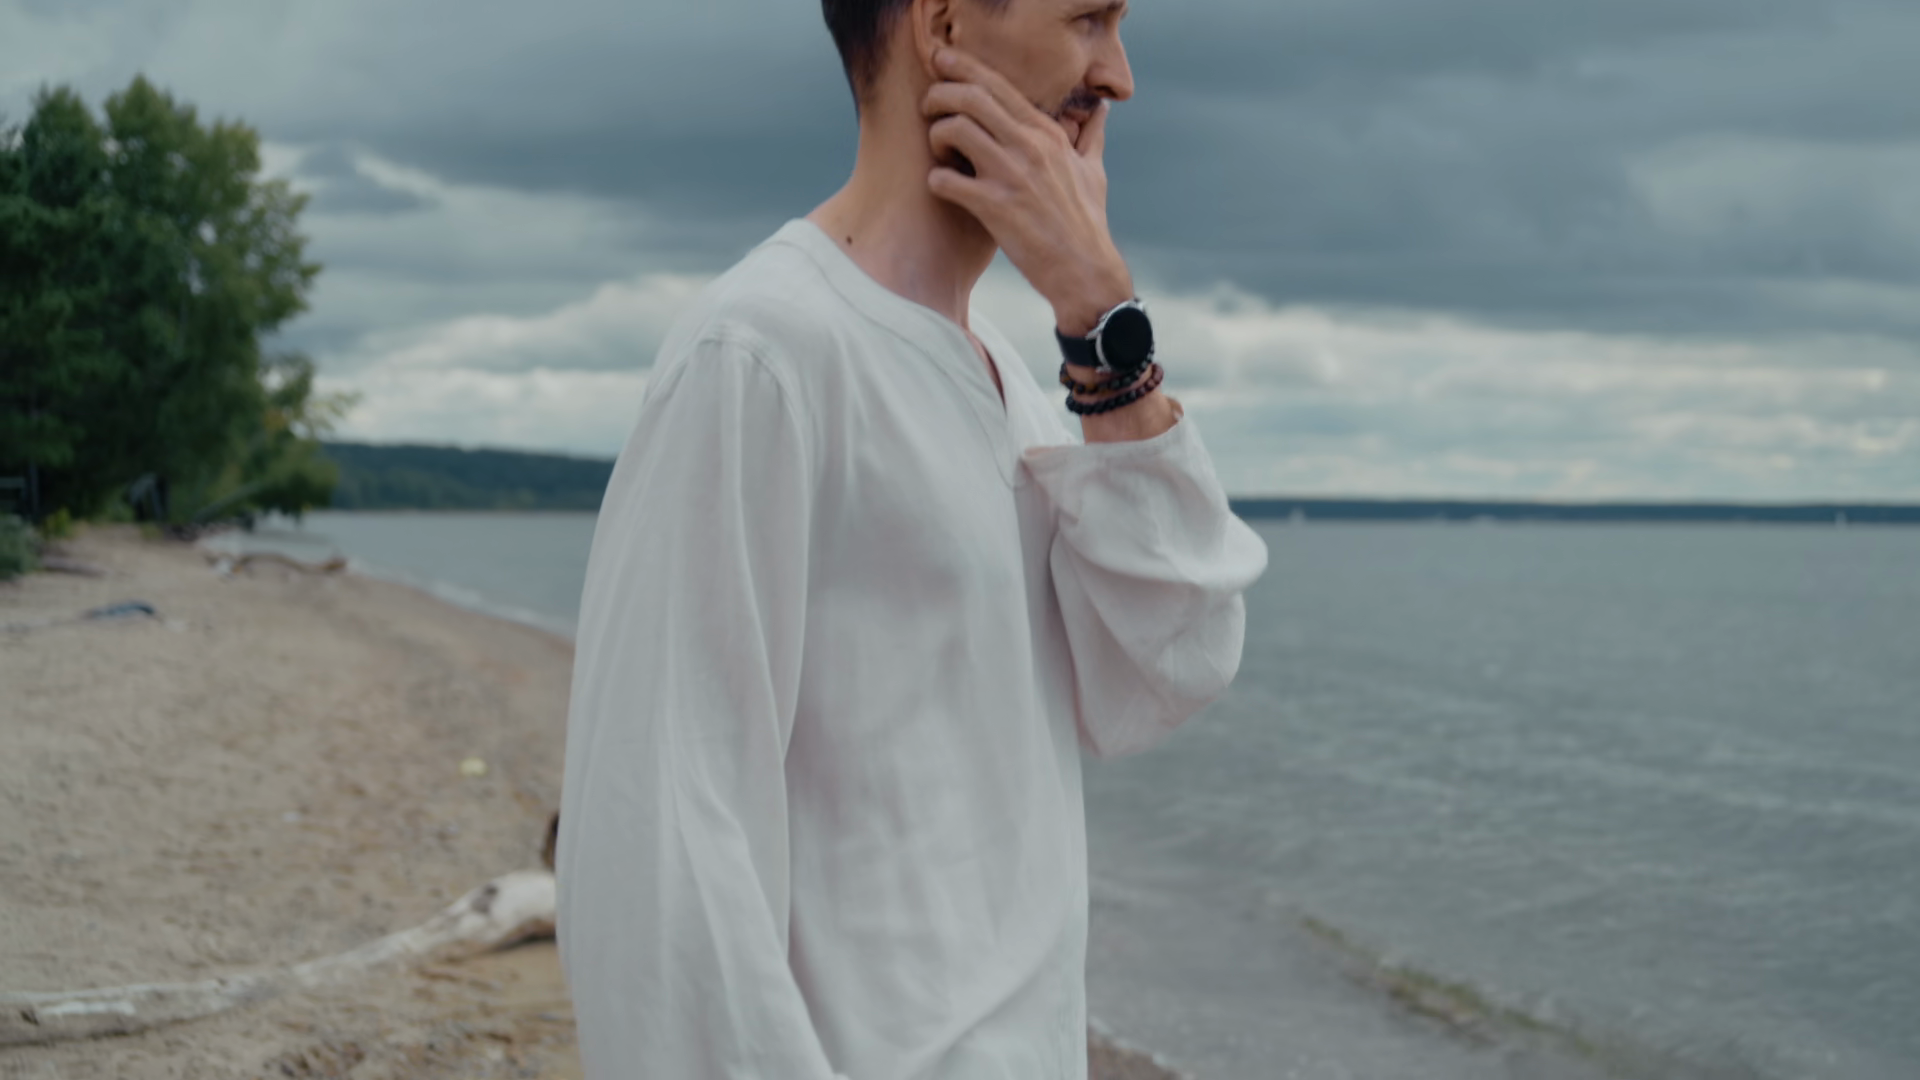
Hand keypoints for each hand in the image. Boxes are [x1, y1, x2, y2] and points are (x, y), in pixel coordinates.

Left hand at [923, 47, 1134, 336]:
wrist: (1086, 271)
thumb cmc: (1087, 223)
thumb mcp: (1093, 171)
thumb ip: (1091, 136)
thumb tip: (1101, 109)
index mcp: (1047, 134)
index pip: (998, 84)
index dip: (963, 68)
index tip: (941, 62)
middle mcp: (1030, 147)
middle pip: (971, 96)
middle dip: (939, 95)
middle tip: (928, 108)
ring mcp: (1012, 176)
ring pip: (955, 129)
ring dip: (936, 137)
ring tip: (940, 153)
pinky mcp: (996, 209)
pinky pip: (946, 181)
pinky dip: (935, 182)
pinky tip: (943, 189)